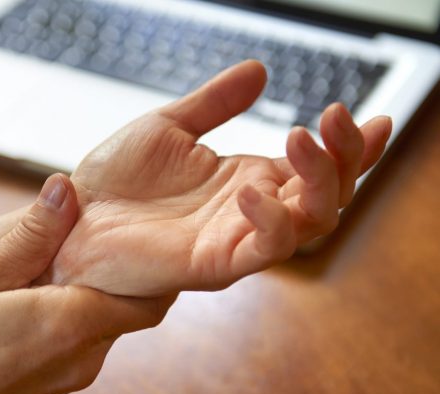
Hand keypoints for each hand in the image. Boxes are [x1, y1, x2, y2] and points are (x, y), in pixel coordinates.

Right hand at [0, 174, 172, 393]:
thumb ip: (31, 236)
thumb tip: (65, 189)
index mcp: (74, 323)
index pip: (152, 299)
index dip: (157, 269)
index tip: (146, 238)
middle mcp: (86, 355)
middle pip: (133, 311)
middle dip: (126, 276)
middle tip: (106, 240)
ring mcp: (73, 375)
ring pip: (109, 326)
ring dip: (100, 295)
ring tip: (72, 262)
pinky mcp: (57, 384)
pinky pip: (86, 343)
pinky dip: (82, 316)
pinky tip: (50, 296)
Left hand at [42, 60, 391, 296]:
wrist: (75, 217)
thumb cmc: (116, 180)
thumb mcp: (168, 127)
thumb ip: (214, 104)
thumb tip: (258, 71)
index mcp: (247, 180)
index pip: (317, 168)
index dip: (351, 148)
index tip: (376, 118)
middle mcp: (250, 212)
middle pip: (327, 195)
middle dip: (344, 157)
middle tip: (332, 116)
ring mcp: (235, 239)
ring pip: (310, 223)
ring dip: (320, 181)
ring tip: (301, 137)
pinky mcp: (213, 264)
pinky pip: (263, 249)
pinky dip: (272, 221)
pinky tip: (252, 190)